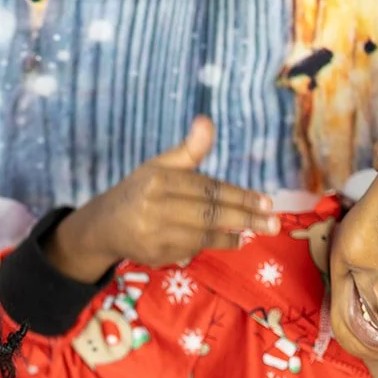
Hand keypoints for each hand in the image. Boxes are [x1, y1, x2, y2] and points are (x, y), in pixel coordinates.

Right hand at [47, 116, 278, 281]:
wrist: (104, 226)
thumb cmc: (140, 191)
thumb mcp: (161, 166)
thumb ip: (189, 149)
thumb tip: (207, 121)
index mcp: (158, 181)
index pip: (207, 188)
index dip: (238, 195)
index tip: (265, 201)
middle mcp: (154, 208)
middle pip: (208, 214)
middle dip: (243, 218)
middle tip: (273, 223)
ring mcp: (153, 235)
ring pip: (201, 235)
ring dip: (231, 235)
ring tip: (254, 232)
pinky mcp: (153, 255)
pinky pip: (189, 251)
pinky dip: (212, 245)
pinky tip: (231, 240)